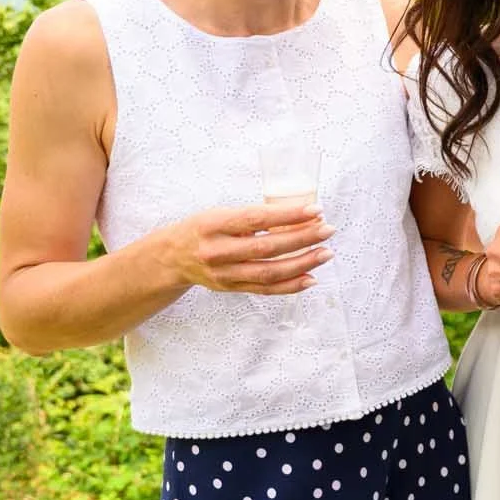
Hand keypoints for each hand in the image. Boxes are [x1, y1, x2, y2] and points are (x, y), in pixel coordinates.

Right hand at [164, 203, 332, 293]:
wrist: (171, 258)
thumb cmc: (202, 229)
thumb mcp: (220, 214)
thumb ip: (252, 217)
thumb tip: (297, 214)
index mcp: (214, 225)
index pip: (256, 219)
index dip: (288, 215)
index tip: (316, 210)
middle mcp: (217, 251)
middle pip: (266, 248)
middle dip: (302, 239)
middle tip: (328, 230)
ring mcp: (224, 274)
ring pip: (269, 272)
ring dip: (302, 264)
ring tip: (326, 253)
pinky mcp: (230, 288)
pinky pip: (265, 290)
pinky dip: (290, 285)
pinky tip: (311, 277)